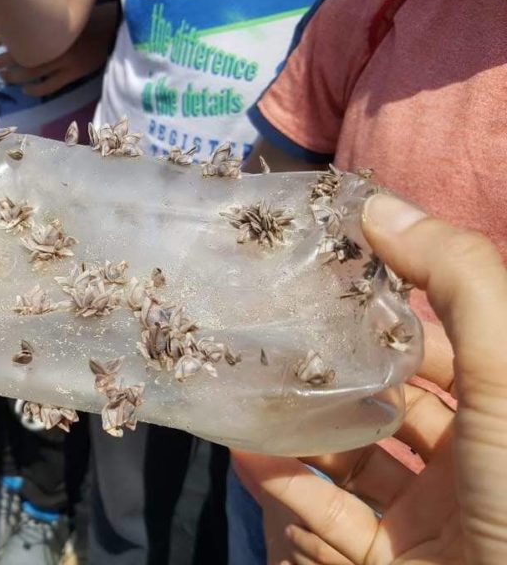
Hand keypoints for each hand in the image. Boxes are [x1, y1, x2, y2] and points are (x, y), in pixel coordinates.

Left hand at [0, 2, 115, 96]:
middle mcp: (54, 41)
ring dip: (14, 76)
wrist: (113, 26)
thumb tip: (6, 28)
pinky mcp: (74, 72)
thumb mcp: (60, 16)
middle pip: (19, 53)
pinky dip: (36, 90)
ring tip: (4, 77)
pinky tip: (27, 90)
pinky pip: (50, 86)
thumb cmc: (83, 19)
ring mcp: (64, 59)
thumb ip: (36, 22)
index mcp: (49, 24)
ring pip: (32, 71)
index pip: (17, 32)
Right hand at [233, 194, 506, 563]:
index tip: (320, 268)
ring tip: (241, 386)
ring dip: (295, 426)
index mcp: (505, 409)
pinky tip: (242, 450)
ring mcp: (427, 518)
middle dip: (329, 364)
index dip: (387, 302)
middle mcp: (470, 461)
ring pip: (348, 459)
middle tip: (265, 327)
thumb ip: (457, 280)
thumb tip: (379, 204)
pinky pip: (327, 519)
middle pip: (386, 399)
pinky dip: (285, 486)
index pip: (443, 340)